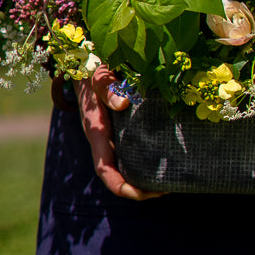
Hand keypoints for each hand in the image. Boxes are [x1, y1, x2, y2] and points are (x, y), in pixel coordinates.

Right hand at [74, 65, 165, 200]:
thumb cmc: (90, 70)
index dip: (123, 186)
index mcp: (96, 132)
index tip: (146, 192)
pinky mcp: (120, 130)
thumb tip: (123, 103)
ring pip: (126, 165)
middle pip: (118, 175)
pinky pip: (132, 151)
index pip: (105, 170)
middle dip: (140, 188)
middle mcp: (103, 140)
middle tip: (168, 188)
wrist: (83, 62)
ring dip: (145, 177)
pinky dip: (147, 160)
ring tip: (172, 179)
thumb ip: (107, 87)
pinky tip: (167, 157)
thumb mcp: (98, 75)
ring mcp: (111, 137)